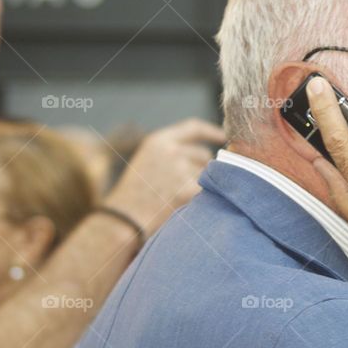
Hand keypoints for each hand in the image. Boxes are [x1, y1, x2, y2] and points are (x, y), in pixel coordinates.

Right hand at [103, 118, 225, 236]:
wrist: (123, 220)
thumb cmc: (135, 195)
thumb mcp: (148, 161)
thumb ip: (173, 152)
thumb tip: (208, 155)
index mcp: (159, 141)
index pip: (193, 127)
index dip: (211, 131)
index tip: (224, 136)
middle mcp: (170, 151)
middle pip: (204, 155)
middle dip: (200, 169)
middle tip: (180, 187)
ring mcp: (180, 170)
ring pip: (208, 174)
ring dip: (201, 185)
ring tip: (177, 198)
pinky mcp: (188, 190)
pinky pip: (209, 191)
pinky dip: (204, 198)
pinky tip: (188, 206)